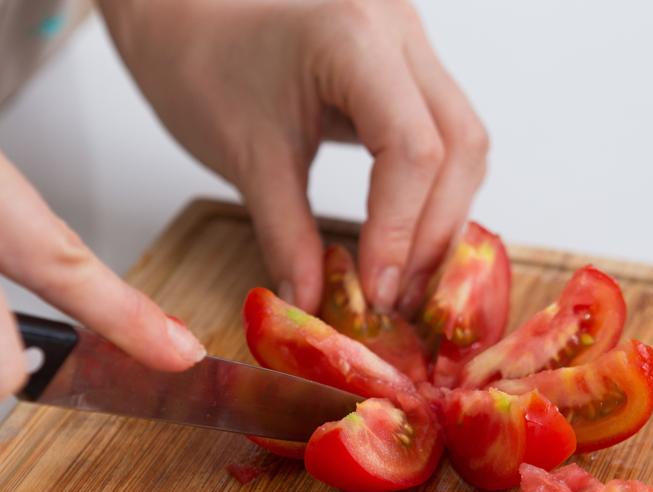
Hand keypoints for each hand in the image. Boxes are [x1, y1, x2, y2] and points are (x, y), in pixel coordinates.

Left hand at [100, 0, 487, 313]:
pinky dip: (432, 194)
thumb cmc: (203, 65)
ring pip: (464, 144)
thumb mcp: (246, 158)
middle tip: (398, 296)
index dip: (401, 230)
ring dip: (442, 218)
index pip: (413, 149)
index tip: (377, 290)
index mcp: (355, 38)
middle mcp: (399, 31)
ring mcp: (411, 45)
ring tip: (405, 278)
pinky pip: (445, 138)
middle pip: (459, 146)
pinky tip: (406, 239)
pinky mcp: (408, 69)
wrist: (188, 21)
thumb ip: (287, 235)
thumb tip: (313, 302)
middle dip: (434, 232)